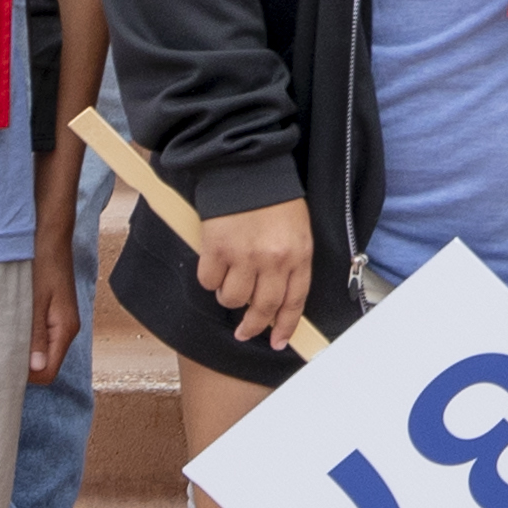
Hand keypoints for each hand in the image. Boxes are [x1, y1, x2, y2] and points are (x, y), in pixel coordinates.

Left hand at [29, 175, 78, 383]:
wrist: (49, 232)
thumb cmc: (42, 261)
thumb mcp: (35, 298)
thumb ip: (35, 334)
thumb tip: (35, 369)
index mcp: (65, 329)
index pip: (46, 373)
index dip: (24, 376)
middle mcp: (64, 329)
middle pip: (43, 365)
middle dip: (19, 366)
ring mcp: (57, 321)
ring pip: (38, 351)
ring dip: (19, 350)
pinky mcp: (48, 312)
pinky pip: (36, 336)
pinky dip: (20, 337)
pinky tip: (3, 327)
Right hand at [191, 189, 317, 338]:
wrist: (248, 166)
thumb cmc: (274, 197)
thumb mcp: (297, 230)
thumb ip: (291, 262)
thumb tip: (279, 298)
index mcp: (299, 253)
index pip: (295, 302)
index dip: (285, 326)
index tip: (278, 341)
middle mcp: (274, 259)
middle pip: (263, 308)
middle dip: (253, 326)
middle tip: (245, 331)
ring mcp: (244, 256)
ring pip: (232, 299)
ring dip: (229, 296)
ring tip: (229, 279)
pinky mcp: (216, 249)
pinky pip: (209, 282)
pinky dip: (210, 279)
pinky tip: (214, 264)